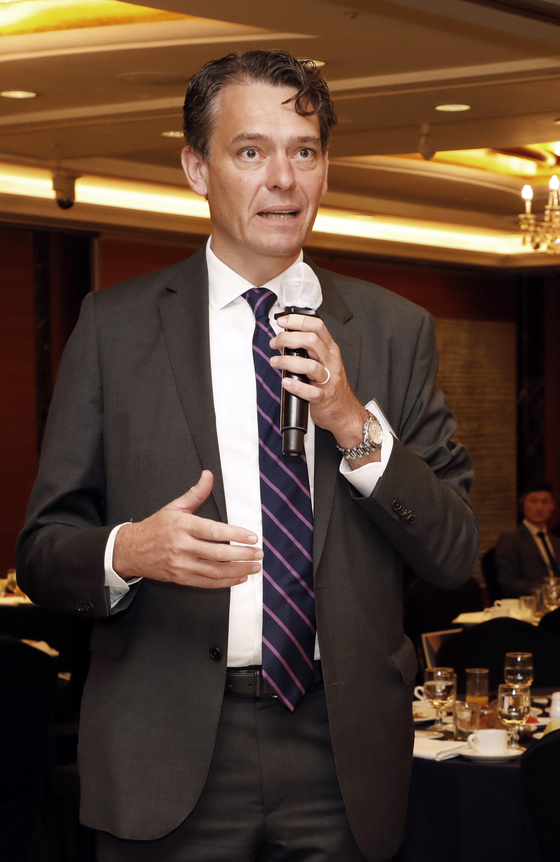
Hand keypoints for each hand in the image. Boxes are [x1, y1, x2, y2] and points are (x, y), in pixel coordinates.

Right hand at [112, 470, 261, 587]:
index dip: (236, 535)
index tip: (252, 537)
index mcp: (182, 526)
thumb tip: (208, 475)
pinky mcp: (180, 578)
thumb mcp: (174, 507)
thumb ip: (196, 493)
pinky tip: (239, 577)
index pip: (214, 531)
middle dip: (242, 555)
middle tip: (259, 554)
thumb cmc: (156, 527)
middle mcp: (182, 546)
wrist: (131, 550)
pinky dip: (225, 582)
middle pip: (217, 553)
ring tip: (254, 567)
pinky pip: (206, 583)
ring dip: (238, 570)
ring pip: (215, 571)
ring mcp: (181, 565)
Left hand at [270, 315, 379, 465]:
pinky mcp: (324, 397)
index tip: (282, 322)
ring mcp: (329, 380)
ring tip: (275, 362)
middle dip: (289, 338)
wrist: (345, 411)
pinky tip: (286, 382)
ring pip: (310, 366)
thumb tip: (284, 339)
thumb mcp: (324, 362)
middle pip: (312, 341)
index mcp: (330, 350)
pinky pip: (311, 391)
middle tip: (275, 343)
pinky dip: (296, 386)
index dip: (297, 321)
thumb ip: (308, 350)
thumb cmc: (331, 386)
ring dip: (288, 362)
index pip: (317, 327)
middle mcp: (331, 362)